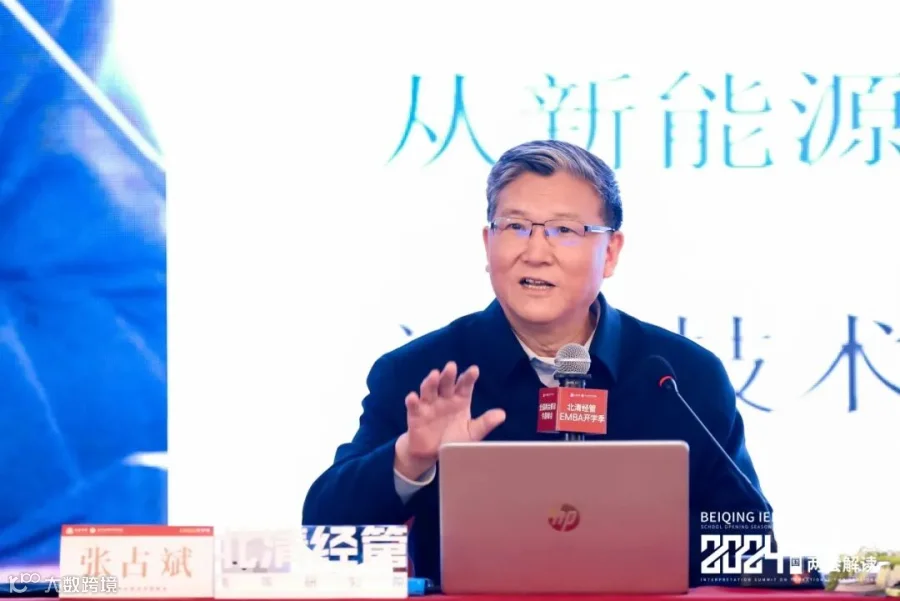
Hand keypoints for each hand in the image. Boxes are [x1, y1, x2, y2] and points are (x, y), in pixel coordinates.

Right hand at [394, 361, 505, 479]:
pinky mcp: (416, 414)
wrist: (432, 453)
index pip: (465, 386)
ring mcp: (429, 405)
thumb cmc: (454, 439)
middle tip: (451, 366)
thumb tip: (502, 414)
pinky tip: (412, 397)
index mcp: (460, 400)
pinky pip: (413, 406)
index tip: (474, 370)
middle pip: (446, 383)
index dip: (468, 378)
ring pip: (429, 390)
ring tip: (434, 375)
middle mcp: (444, 399)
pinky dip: (412, 401)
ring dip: (430, 382)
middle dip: (448, 375)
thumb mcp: (472, 433)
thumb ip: (485, 423)